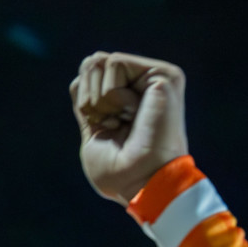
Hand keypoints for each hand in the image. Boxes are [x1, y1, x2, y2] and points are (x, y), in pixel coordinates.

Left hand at [70, 51, 188, 205]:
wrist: (143, 185)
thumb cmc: (119, 173)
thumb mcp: (93, 132)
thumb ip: (89, 99)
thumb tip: (89, 63)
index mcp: (128, 100)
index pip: (87, 78)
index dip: (84, 102)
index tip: (103, 129)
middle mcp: (143, 85)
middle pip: (92, 64)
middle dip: (89, 98)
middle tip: (111, 125)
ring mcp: (155, 78)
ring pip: (100, 62)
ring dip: (100, 100)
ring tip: (123, 122)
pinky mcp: (164, 75)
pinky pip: (114, 63)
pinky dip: (111, 94)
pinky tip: (131, 114)